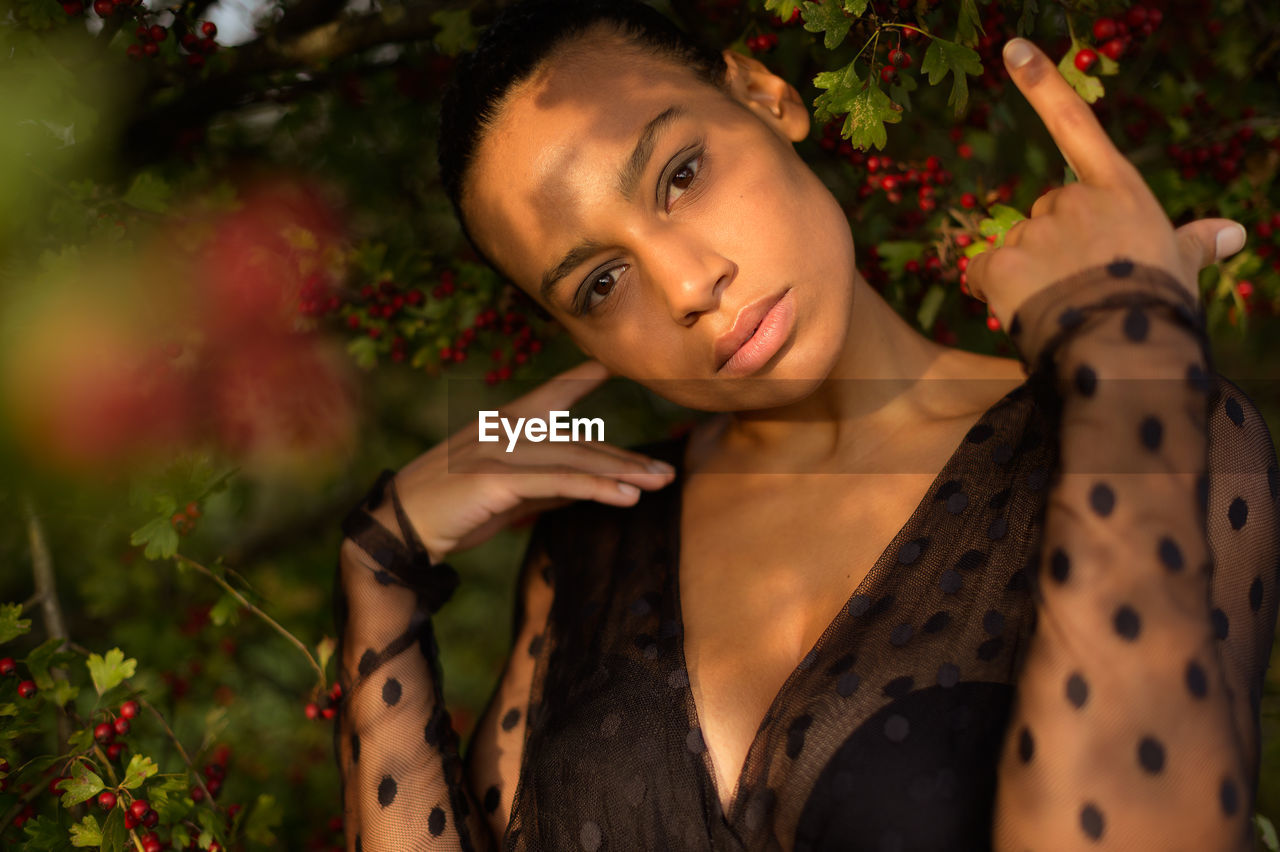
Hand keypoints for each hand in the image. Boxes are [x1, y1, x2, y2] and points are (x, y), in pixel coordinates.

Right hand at [366, 359, 676, 562]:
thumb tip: (587, 487)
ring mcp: (501, 450)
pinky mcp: (498, 478)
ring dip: (621, 472)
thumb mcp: (507, 494)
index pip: (554, 393)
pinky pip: (558, 482)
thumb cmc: (452, 509)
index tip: (616, 364)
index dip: (585, 376)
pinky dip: (595, 488)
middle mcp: (506, 429)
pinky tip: (626, 497)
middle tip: (666, 470)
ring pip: (574, 458)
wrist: (400, 527)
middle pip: (579, 441)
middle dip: (624, 457)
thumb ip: (546, 486)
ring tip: (658, 483)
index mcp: (505, 423)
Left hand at [966, 38, 1246, 330]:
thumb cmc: (1158, 310)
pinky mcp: (1003, 262)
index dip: (1043, 86)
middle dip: (1054, 247)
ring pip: (1015, 247)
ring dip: (1026, 275)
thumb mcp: (1180, 267)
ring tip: (1060, 306)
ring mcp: (1037, 229)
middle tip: (1079, 287)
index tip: (1013, 50)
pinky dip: (991, 291)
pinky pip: (981, 273)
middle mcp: (1075, 200)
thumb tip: (1233, 232)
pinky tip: (1020, 310)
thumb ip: (1194, 243)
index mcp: (1120, 193)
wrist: (1127, 352)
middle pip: (1046, 215)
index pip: (1077, 128)